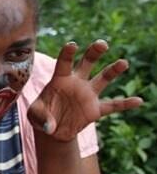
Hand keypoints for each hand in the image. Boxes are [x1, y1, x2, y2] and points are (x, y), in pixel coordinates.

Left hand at [28, 40, 142, 141]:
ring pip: (103, 79)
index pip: (64, 63)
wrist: (53, 129)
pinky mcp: (95, 109)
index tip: (73, 45)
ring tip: (123, 63)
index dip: (68, 53)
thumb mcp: (34, 115)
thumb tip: (49, 127)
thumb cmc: (41, 116)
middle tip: (102, 44)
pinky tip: (138, 101)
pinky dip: (125, 104)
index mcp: (59, 80)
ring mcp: (88, 94)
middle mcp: (76, 83)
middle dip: (94, 53)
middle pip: (87, 64)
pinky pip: (113, 106)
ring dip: (113, 71)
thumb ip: (40, 117)